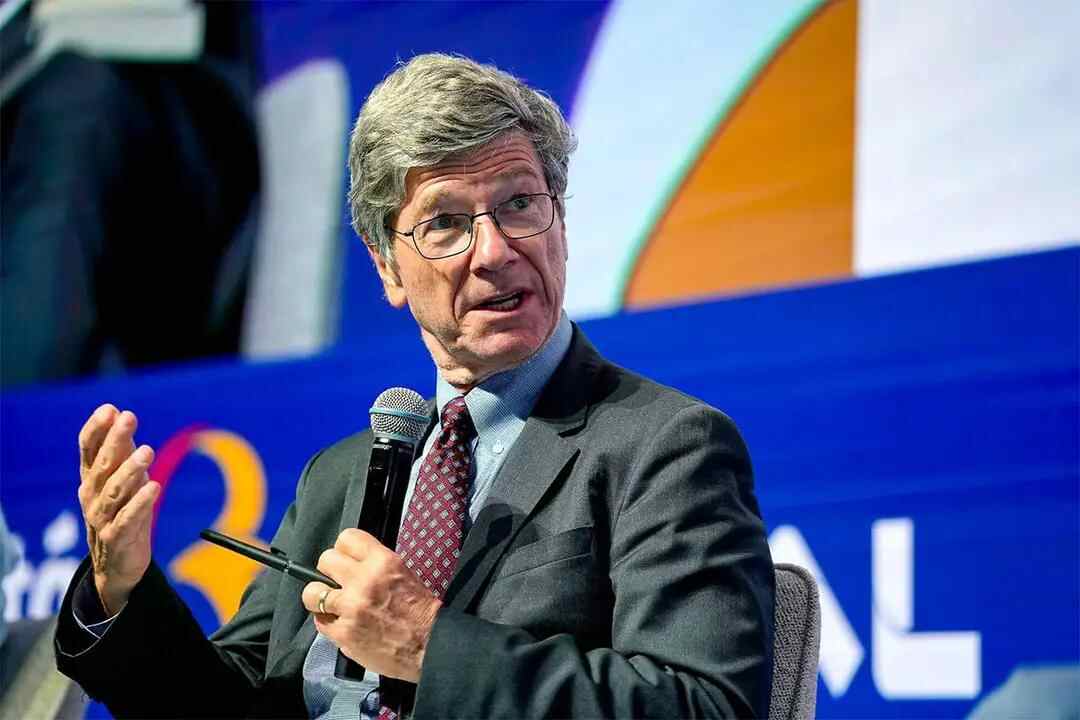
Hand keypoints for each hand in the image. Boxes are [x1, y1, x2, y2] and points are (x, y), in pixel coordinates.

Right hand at [77, 404, 159, 614]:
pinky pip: (128, 518)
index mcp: (91, 478)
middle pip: (102, 465)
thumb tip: (120, 413)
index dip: (97, 429)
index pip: (88, 449)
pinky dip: (140, 502)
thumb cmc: (121, 512)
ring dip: (130, 469)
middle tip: (128, 417)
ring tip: (147, 450)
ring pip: (114, 490)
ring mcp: (101, 517)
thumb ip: (120, 450)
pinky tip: (154, 487)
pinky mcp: (117, 538)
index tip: (109, 409)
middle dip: (114, 440)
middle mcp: (91, 495)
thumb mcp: (120, 479)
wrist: (116, 564)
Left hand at [301, 529, 440, 682]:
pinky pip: (319, 621)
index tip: (344, 559)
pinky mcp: (343, 633)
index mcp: (382, 562)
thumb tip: (351, 564)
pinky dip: (327, 623)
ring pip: (312, 593)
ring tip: (331, 604)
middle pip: (325, 560)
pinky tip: (341, 624)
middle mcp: (363, 581)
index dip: (343, 549)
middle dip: (328, 571)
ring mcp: (350, 607)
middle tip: (336, 582)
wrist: (430, 645)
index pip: (347, 538)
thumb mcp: (403, 574)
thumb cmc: (420, 612)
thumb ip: (374, 566)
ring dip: (319, 598)